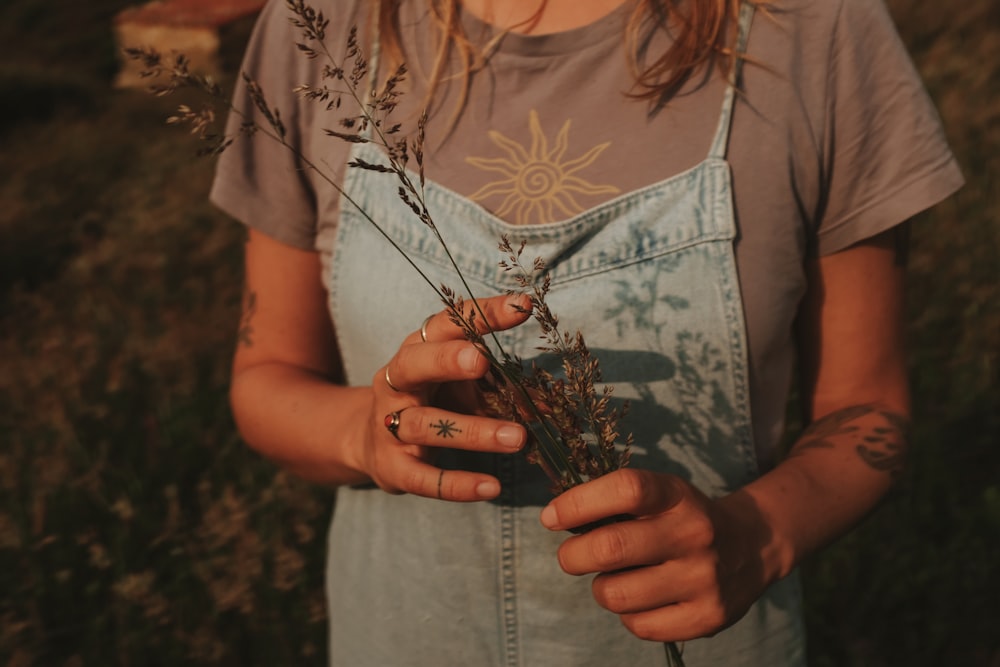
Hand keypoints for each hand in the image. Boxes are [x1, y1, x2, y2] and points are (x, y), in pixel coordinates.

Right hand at [357, 294, 531, 501]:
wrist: (370, 442)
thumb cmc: (432, 403)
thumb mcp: (465, 389)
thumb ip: (506, 390)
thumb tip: (553, 404)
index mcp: (419, 350)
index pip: (447, 324)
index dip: (483, 315)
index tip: (522, 306)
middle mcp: (398, 382)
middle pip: (414, 364)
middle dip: (445, 360)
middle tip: (481, 362)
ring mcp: (390, 424)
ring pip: (424, 424)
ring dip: (472, 431)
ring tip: (518, 438)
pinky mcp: (392, 467)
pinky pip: (422, 477)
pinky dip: (456, 484)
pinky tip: (490, 487)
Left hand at [540, 469, 772, 642]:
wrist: (752, 546)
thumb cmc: (682, 516)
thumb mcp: (661, 493)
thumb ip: (614, 501)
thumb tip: (555, 518)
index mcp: (678, 496)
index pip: (625, 489)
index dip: (579, 503)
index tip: (552, 517)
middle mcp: (695, 534)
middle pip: (610, 548)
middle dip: (573, 555)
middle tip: (571, 555)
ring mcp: (704, 579)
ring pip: (616, 594)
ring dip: (600, 587)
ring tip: (613, 578)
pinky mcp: (708, 617)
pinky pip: (639, 625)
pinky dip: (627, 614)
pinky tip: (640, 598)